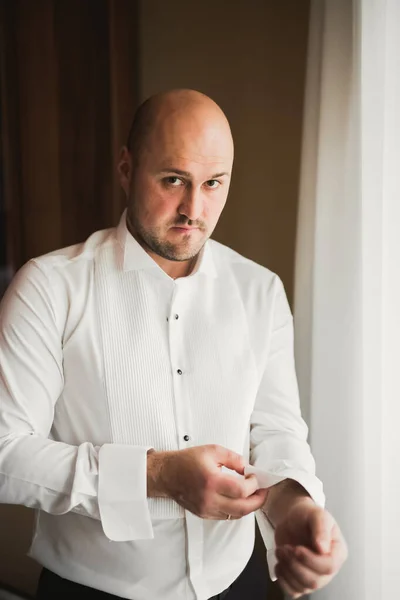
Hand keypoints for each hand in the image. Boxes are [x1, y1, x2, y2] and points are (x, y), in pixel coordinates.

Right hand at [147, 444, 267, 519]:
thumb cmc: (188, 460)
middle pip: (243, 508)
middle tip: (263, 491)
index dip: (254, 485)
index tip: (255, 477)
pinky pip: (227, 516)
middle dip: (258, 500)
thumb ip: (233, 458)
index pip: (242, 490)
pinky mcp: (204, 514)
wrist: (167, 474)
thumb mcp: (213, 450)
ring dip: (248, 506)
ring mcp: (206, 509)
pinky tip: (239, 499)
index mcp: (212, 481)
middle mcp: (209, 498)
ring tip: (253, 495)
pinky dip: (237, 509)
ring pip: (236, 515)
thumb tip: (248, 468)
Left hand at [274, 499, 347, 597]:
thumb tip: (323, 548)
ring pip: (303, 587)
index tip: (297, 548)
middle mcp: (328, 568)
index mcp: (337, 552)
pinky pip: (293, 592)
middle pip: (315, 580)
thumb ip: (321, 529)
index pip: (329, 566)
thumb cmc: (307, 516)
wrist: (293, 519)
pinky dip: (283, 580)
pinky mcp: (300, 580)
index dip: (312, 560)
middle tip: (285, 548)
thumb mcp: (316, 514)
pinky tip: (279, 564)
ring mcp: (315, 576)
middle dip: (295, 564)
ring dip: (287, 570)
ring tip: (280, 551)